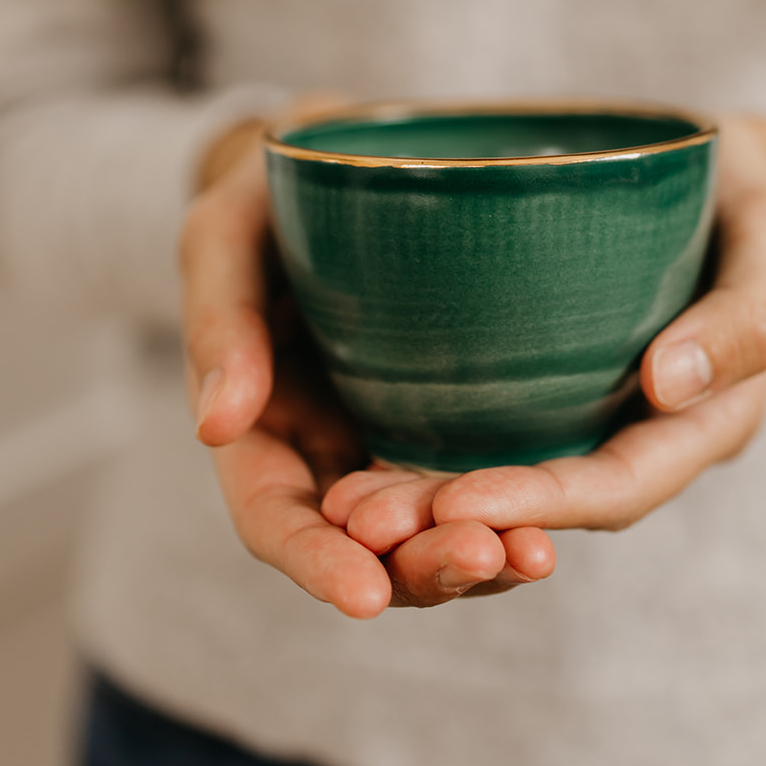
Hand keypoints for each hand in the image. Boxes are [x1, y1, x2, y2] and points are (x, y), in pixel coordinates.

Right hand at [180, 99, 555, 618]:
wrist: (332, 171)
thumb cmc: (265, 198)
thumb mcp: (225, 236)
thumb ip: (219, 321)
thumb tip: (215, 426)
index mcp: (255, 426)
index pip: (274, 518)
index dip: (314, 561)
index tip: (363, 594)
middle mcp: (322, 454)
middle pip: (363, 546)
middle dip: (419, 569)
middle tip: (485, 557)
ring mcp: (386, 442)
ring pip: (425, 532)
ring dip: (477, 555)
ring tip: (536, 555)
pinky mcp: (444, 419)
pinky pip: (472, 482)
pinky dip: (505, 512)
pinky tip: (550, 521)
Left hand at [322, 116, 765, 546]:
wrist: (718, 169)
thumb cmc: (745, 193)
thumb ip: (744, 314)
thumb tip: (667, 386)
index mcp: (706, 420)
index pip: (621, 483)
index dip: (542, 503)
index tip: (458, 501)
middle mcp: (642, 436)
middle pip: (548, 503)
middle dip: (458, 520)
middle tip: (363, 520)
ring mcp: (590, 414)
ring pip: (507, 482)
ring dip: (426, 505)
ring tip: (343, 508)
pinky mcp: (546, 384)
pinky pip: (486, 434)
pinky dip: (426, 456)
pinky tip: (354, 459)